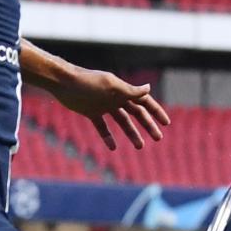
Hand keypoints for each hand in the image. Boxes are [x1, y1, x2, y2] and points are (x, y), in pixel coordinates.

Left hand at [50, 69, 169, 150]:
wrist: (64, 83)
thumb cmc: (88, 83)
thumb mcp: (111, 87)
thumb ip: (130, 91)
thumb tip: (149, 88)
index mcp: (122, 90)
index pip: (144, 101)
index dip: (156, 112)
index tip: (166, 123)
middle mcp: (115, 97)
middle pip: (136, 113)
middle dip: (148, 125)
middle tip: (158, 138)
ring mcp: (103, 105)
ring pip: (122, 121)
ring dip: (132, 133)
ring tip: (140, 146)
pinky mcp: (91, 112)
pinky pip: (102, 126)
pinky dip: (108, 136)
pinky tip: (113, 147)